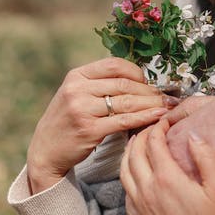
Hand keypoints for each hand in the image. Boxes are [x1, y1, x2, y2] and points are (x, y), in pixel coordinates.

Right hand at [27, 57, 173, 193]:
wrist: (46, 149)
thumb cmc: (69, 120)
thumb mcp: (77, 94)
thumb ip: (101, 84)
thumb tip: (141, 79)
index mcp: (76, 75)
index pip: (114, 65)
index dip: (137, 72)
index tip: (149, 82)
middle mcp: (77, 89)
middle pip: (124, 84)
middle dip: (150, 91)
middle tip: (167, 96)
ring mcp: (82, 110)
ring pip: (127, 102)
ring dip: (152, 104)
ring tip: (168, 106)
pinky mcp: (89, 130)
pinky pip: (124, 121)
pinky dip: (145, 118)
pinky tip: (158, 116)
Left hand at [121, 120, 214, 214]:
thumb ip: (206, 157)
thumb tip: (193, 135)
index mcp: (167, 179)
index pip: (153, 143)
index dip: (157, 127)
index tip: (164, 121)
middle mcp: (148, 191)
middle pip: (133, 154)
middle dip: (139, 136)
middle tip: (150, 128)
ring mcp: (141, 208)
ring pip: (124, 172)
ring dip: (129, 154)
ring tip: (139, 145)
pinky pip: (126, 192)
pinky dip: (128, 176)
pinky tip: (138, 175)